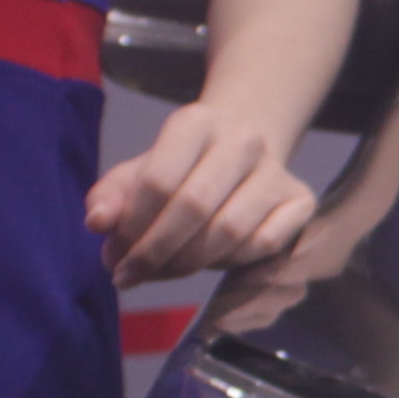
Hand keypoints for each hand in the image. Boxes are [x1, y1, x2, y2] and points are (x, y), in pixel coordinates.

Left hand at [86, 98, 315, 285]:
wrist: (241, 149)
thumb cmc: (180, 167)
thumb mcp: (138, 174)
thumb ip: (110, 197)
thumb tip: (97, 223)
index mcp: (196, 121)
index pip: (159, 180)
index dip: (133, 228)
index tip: (116, 261)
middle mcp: (243, 138)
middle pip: (195, 206)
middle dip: (158, 252)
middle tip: (134, 276)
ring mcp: (277, 169)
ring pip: (231, 230)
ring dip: (191, 263)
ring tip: (166, 272)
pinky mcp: (301, 199)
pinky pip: (264, 245)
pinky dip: (231, 263)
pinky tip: (210, 263)